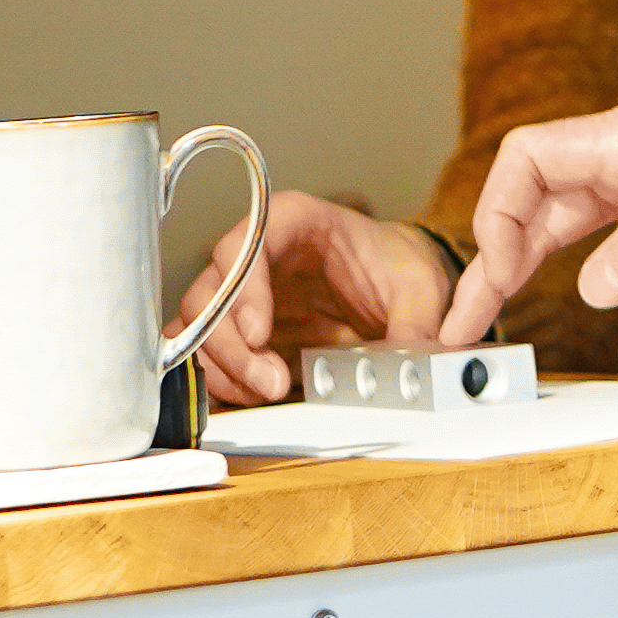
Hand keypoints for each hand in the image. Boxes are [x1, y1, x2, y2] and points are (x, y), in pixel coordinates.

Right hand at [180, 191, 454, 406]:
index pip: (250, 241)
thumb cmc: (397, 267)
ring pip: (197, 327)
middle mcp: (258, 255)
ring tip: (268, 390)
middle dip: (232, 344)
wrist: (395, 286)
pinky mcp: (239, 331)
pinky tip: (255, 394)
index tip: (260, 330)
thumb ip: (413, 325)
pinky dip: (222, 379)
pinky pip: (205, 354)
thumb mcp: (420, 289)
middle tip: (269, 380)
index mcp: (296, 222)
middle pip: (211, 291)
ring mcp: (243, 294)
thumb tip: (410, 366)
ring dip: (225, 366)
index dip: (244, 285)